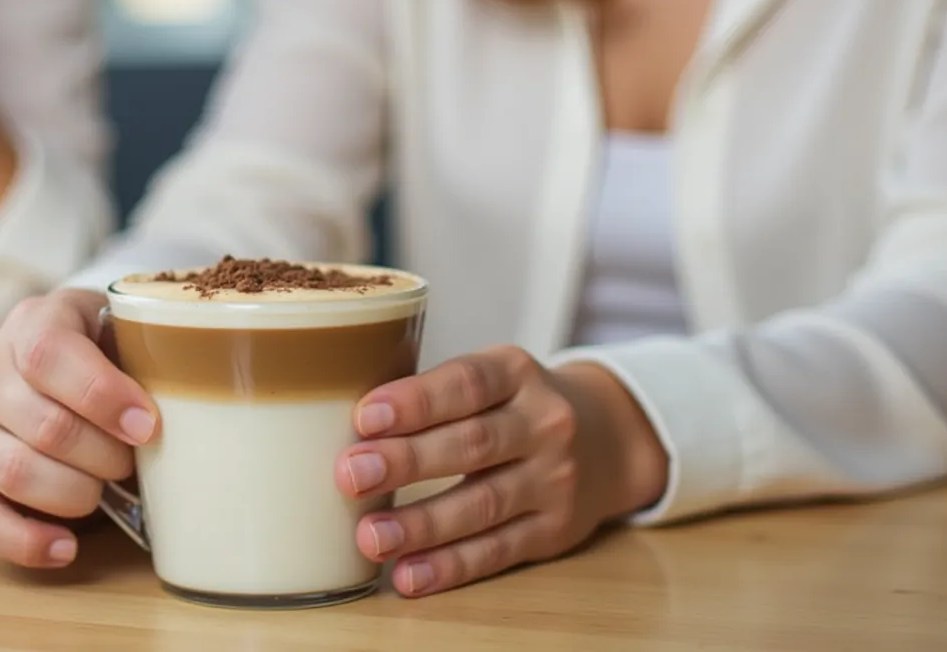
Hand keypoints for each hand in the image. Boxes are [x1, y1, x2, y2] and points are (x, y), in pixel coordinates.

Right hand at [0, 290, 159, 567]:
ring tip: (101, 493)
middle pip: (46, 425)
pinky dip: (27, 541)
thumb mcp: (121, 335)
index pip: (50, 354)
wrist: (40, 373)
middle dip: (104, 456)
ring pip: (17, 473)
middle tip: (130, 464)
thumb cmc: (97, 360)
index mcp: (30, 323)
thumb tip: (189, 402)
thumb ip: (146, 355)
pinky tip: (66, 546)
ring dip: (76, 494)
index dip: (102, 395)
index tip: (146, 426)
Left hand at [335, 348, 668, 596]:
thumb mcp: (492, 378)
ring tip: (371, 536)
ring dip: (423, 523)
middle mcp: (544, 423)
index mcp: (517, 373)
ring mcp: (554, 480)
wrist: (608, 440)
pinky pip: (498, 551)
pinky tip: (409, 574)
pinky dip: (451, 566)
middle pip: (472, 444)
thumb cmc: (515, 405)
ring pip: (483, 504)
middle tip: (350, 474)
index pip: (467, 382)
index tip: (364, 416)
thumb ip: (434, 395)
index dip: (417, 401)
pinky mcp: (554, 530)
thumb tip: (338, 423)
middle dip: (407, 461)